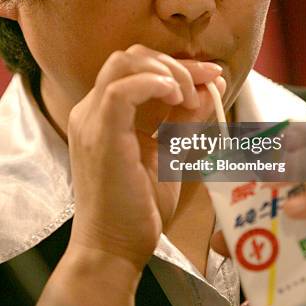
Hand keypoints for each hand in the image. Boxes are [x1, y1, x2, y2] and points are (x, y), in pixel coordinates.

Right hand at [67, 44, 224, 270]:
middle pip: (130, 56)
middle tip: (206, 83)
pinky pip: (121, 91)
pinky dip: (154, 83)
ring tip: (189, 96)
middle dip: (174, 64)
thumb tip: (212, 88)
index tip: (213, 75)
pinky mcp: (100, 135)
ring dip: (166, 71)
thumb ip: (187, 120)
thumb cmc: (140, 207)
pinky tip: (177, 97)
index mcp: (106, 113)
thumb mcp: (171, 153)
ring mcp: (92, 120)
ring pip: (124, 63)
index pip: (138, 67)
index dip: (178, 65)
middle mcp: (92, 110)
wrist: (114, 248)